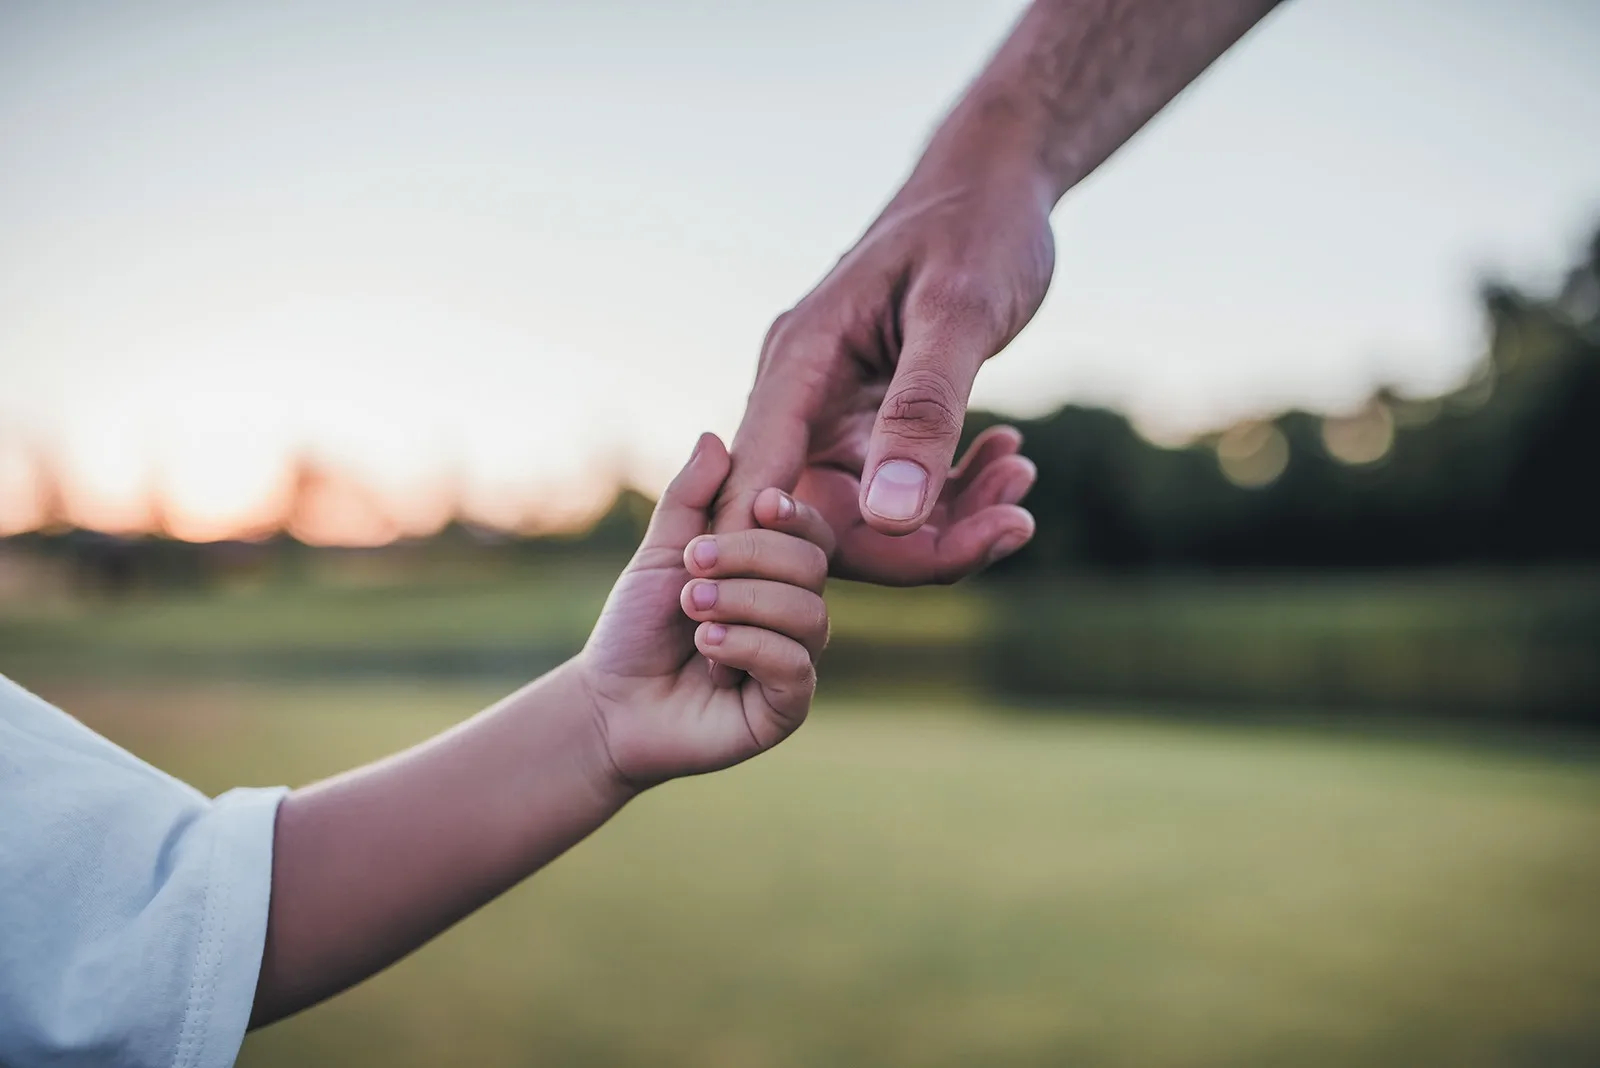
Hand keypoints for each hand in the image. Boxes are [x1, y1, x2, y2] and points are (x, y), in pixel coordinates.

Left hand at [577, 432, 834, 789]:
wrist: (610, 703)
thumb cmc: (637, 627)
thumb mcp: (660, 554)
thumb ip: (689, 499)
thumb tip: (713, 438)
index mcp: (772, 574)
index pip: (812, 533)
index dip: (794, 514)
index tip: (758, 504)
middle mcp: (793, 613)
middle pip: (812, 566)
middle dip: (750, 557)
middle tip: (692, 568)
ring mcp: (795, 660)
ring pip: (808, 613)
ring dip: (742, 602)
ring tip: (692, 610)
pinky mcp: (787, 707)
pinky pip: (794, 665)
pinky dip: (746, 646)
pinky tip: (706, 650)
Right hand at [715, 160, 1048, 584]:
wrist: (996, 182)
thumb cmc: (976, 227)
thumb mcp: (960, 314)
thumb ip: (923, 411)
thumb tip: (891, 518)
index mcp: (796, 366)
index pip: (762, 490)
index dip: (792, 555)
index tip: (886, 579)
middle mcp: (801, 397)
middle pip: (821, 521)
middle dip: (915, 545)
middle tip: (1014, 523)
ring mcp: (834, 413)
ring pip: (868, 515)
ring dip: (948, 522)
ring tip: (1022, 480)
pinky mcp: (871, 421)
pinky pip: (898, 490)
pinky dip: (956, 493)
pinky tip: (1011, 460)